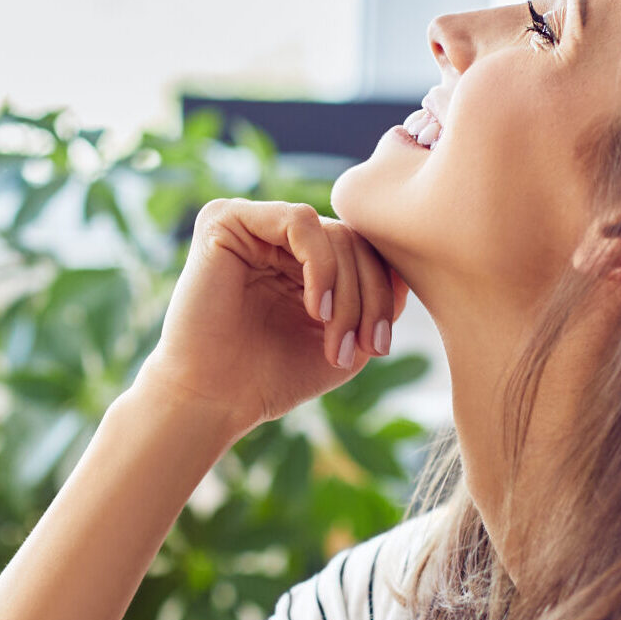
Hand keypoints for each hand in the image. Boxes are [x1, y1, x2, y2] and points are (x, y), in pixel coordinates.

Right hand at [131, 198, 410, 436]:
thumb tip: (406, 273)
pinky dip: (321, 265)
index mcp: (303, 261)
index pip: (364, 253)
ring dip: (347, 290)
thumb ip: (377, 305)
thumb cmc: (272, 377)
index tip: (379, 347)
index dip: (383, 294)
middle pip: (355, 242)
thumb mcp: (346, 342)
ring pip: (334, 232)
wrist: (214, 401)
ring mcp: (253, 225)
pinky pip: (299, 220)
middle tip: (360, 348)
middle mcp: (278, 237)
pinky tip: (315, 309)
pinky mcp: (225, 219)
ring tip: (335, 338)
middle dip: (368, 298)